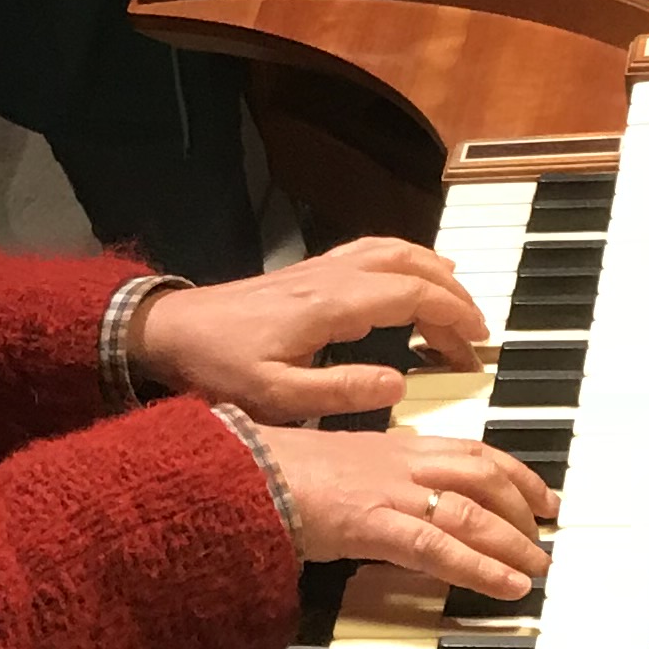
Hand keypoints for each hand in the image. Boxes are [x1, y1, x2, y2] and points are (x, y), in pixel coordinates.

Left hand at [131, 238, 494, 421]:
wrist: (170, 331)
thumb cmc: (219, 368)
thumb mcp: (277, 397)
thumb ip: (340, 393)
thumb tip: (400, 385)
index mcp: (331, 306)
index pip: (411, 297)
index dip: (452, 316)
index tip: (478, 343)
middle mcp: (331, 277)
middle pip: (411, 269)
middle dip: (453, 297)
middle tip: (476, 336)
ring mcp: (319, 269)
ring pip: (393, 251)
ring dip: (432, 272)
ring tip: (459, 303)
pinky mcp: (307, 272)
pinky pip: (370, 251)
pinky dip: (404, 259)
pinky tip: (413, 276)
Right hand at [252, 424, 554, 600]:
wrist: (233, 472)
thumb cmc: (265, 472)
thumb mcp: (330, 468)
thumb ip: (365, 480)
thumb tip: (389, 504)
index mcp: (389, 446)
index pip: (467, 450)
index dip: (510, 471)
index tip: (536, 491)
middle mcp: (397, 463)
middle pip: (482, 473)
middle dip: (524, 500)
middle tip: (549, 527)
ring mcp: (387, 492)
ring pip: (471, 510)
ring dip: (513, 540)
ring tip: (538, 564)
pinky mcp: (372, 524)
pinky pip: (439, 547)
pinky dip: (481, 567)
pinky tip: (509, 584)